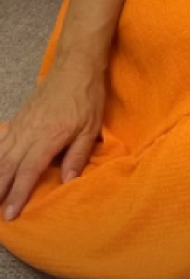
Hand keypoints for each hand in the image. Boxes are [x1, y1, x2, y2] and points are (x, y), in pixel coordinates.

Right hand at [0, 58, 105, 220]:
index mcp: (48, 136)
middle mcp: (30, 131)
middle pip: (8, 165)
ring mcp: (22, 123)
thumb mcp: (91, 127)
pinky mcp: (20, 117)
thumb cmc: (87, 96)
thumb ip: (78, 156)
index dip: (18, 194)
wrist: (76, 64)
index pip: (28, 171)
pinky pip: (2, 139)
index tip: (10, 215)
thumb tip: (67, 183)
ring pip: (1, 153)